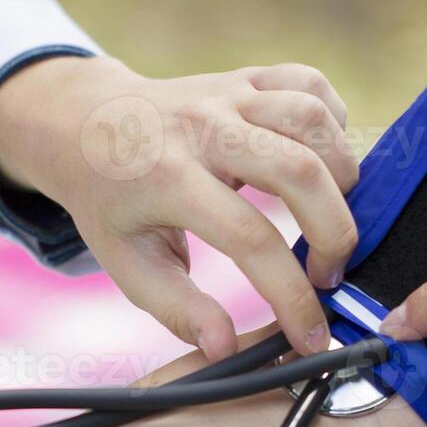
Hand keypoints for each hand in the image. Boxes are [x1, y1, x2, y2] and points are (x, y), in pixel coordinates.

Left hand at [0, 56, 359, 359]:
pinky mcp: (245, 77)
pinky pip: (309, 83)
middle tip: (330, 273)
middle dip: (335, 233)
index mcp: (167, 178)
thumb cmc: (111, 203)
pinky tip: (321, 162)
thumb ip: (177, 309)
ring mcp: (226, 94)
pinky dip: (332, 121)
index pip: (250, 238)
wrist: (85, 125)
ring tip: (330, 218)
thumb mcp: (126, 263)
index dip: (291, 293)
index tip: (312, 334)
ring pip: (312, 118)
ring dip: (342, 175)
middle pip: (299, 170)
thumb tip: (226, 348)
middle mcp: (202, 128)